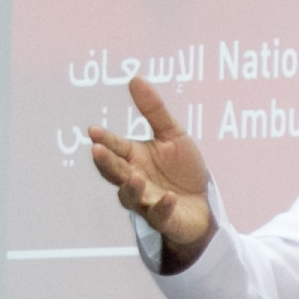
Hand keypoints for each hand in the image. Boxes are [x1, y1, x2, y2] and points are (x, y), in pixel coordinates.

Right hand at [88, 77, 213, 263]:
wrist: (205, 204)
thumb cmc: (183, 171)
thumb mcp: (173, 135)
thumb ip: (154, 110)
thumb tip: (135, 78)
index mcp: (134, 158)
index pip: (115, 147)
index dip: (105, 140)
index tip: (93, 131)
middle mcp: (135, 180)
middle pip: (115, 172)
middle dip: (107, 163)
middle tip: (97, 151)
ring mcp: (147, 202)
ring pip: (131, 197)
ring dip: (131, 188)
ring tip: (134, 176)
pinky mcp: (165, 219)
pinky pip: (160, 215)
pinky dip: (162, 207)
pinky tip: (168, 197)